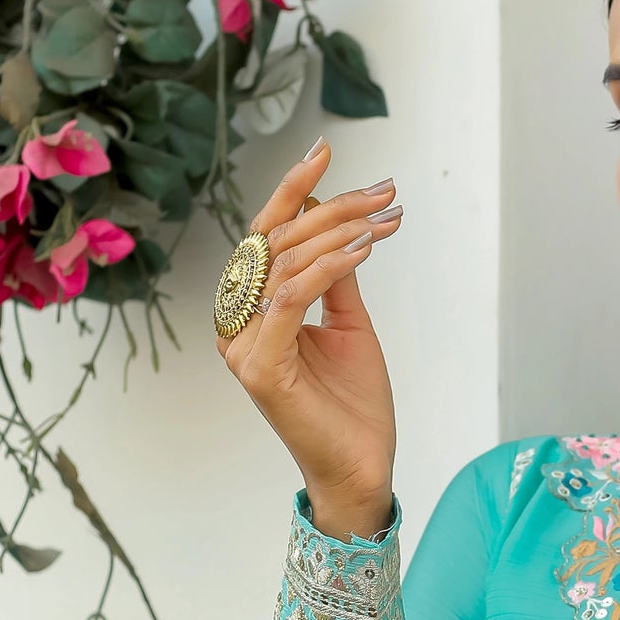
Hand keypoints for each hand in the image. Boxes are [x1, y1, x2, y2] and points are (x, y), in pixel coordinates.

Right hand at [216, 138, 402, 540]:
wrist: (361, 468)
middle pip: (276, 243)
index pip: (266, 237)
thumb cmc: (354, 406)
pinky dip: (327, 268)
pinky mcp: (259, 368)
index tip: (326, 151)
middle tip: (383, 191)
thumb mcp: (349, 326)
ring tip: (384, 218)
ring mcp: (241, 346)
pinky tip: (363, 249)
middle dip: (331, 207)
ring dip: (339, 233)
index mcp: (251, 310)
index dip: (293, 191)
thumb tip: (337, 221)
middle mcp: (236, 323)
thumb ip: (336, 277)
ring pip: (284, 265)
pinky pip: (290, 300)